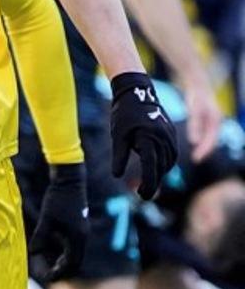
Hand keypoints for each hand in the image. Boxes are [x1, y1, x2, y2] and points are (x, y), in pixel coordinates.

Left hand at [28, 163, 88, 281]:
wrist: (69, 180)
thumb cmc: (57, 198)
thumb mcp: (47, 218)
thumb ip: (41, 236)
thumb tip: (33, 252)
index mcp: (77, 238)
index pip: (72, 263)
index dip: (60, 272)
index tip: (48, 278)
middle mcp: (82, 236)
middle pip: (76, 260)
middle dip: (63, 270)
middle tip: (49, 275)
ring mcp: (82, 230)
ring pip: (75, 252)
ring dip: (65, 261)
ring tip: (52, 267)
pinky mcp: (78, 224)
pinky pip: (74, 244)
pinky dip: (66, 251)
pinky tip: (55, 250)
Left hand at [110, 73, 177, 198]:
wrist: (136, 92)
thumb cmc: (123, 114)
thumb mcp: (118, 136)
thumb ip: (119, 156)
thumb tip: (116, 176)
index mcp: (148, 139)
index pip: (150, 168)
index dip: (147, 184)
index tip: (142, 196)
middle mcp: (162, 139)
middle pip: (161, 167)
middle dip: (153, 182)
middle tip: (144, 194)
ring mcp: (170, 136)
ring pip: (169, 162)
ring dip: (160, 173)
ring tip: (150, 182)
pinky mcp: (172, 133)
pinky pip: (172, 153)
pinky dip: (165, 163)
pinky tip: (157, 167)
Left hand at [181, 72, 221, 162]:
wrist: (197, 81)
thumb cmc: (196, 96)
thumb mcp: (194, 111)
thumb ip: (194, 125)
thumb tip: (194, 142)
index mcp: (215, 121)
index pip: (211, 141)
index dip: (204, 151)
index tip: (196, 159)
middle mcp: (216, 121)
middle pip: (212, 140)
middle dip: (204, 150)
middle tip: (195, 160)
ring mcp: (213, 119)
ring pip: (209, 136)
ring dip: (203, 145)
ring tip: (195, 155)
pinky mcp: (207, 116)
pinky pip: (205, 131)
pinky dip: (201, 138)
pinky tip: (194, 142)